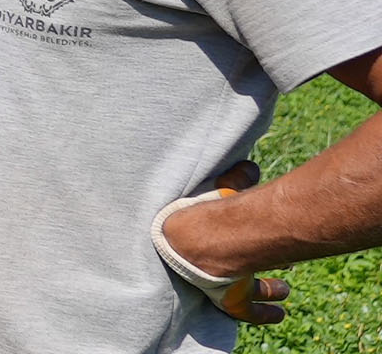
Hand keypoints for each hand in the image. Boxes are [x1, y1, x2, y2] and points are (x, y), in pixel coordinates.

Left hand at [154, 161, 291, 324]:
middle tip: (282, 263)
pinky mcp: (232, 300)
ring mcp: (226, 283)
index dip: (247, 239)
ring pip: (250, 291)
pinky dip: (265, 314)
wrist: (196, 240)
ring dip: (268, 290)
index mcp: (213, 238)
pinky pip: (249, 313)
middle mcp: (218, 262)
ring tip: (284, 288)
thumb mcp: (224, 188)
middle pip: (239, 266)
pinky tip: (280, 313)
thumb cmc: (205, 210)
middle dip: (259, 263)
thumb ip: (237, 178)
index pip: (230, 241)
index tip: (264, 238)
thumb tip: (250, 167)